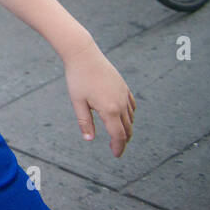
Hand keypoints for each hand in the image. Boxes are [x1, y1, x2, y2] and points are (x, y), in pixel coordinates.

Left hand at [63, 43, 134, 157]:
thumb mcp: (78, 102)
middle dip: (123, 140)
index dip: (118, 147)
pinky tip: (124, 117)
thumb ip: (84, 121)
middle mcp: (120, 104)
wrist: (84, 55)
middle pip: (127, 129)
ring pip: (131, 118)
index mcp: (109, 110)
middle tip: (116, 148)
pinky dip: (130, 115)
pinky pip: (132, 105)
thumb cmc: (78, 78)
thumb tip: (89, 139)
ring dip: (127, 128)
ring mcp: (124, 94)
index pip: (118, 135)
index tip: (116, 155)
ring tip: (118, 134)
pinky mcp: (123, 86)